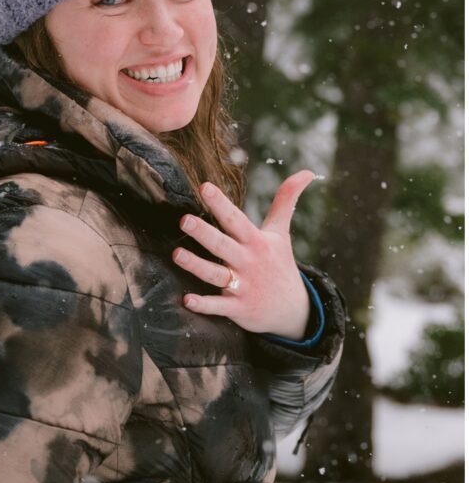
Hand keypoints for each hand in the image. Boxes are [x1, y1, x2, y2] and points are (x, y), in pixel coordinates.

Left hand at [172, 171, 314, 338]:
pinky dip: (204, 304)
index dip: (220, 204)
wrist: (293, 309)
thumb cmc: (280, 264)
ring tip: (176, 254)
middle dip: (204, 233)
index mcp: (255, 242)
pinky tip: (187, 300)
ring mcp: (243, 286)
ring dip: (196, 266)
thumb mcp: (281, 233)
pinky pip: (218, 307)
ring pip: (216, 275)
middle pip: (222, 245)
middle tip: (184, 220)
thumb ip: (286, 201)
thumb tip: (307, 172)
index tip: (204, 187)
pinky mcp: (238, 308)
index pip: (235, 219)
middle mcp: (247, 262)